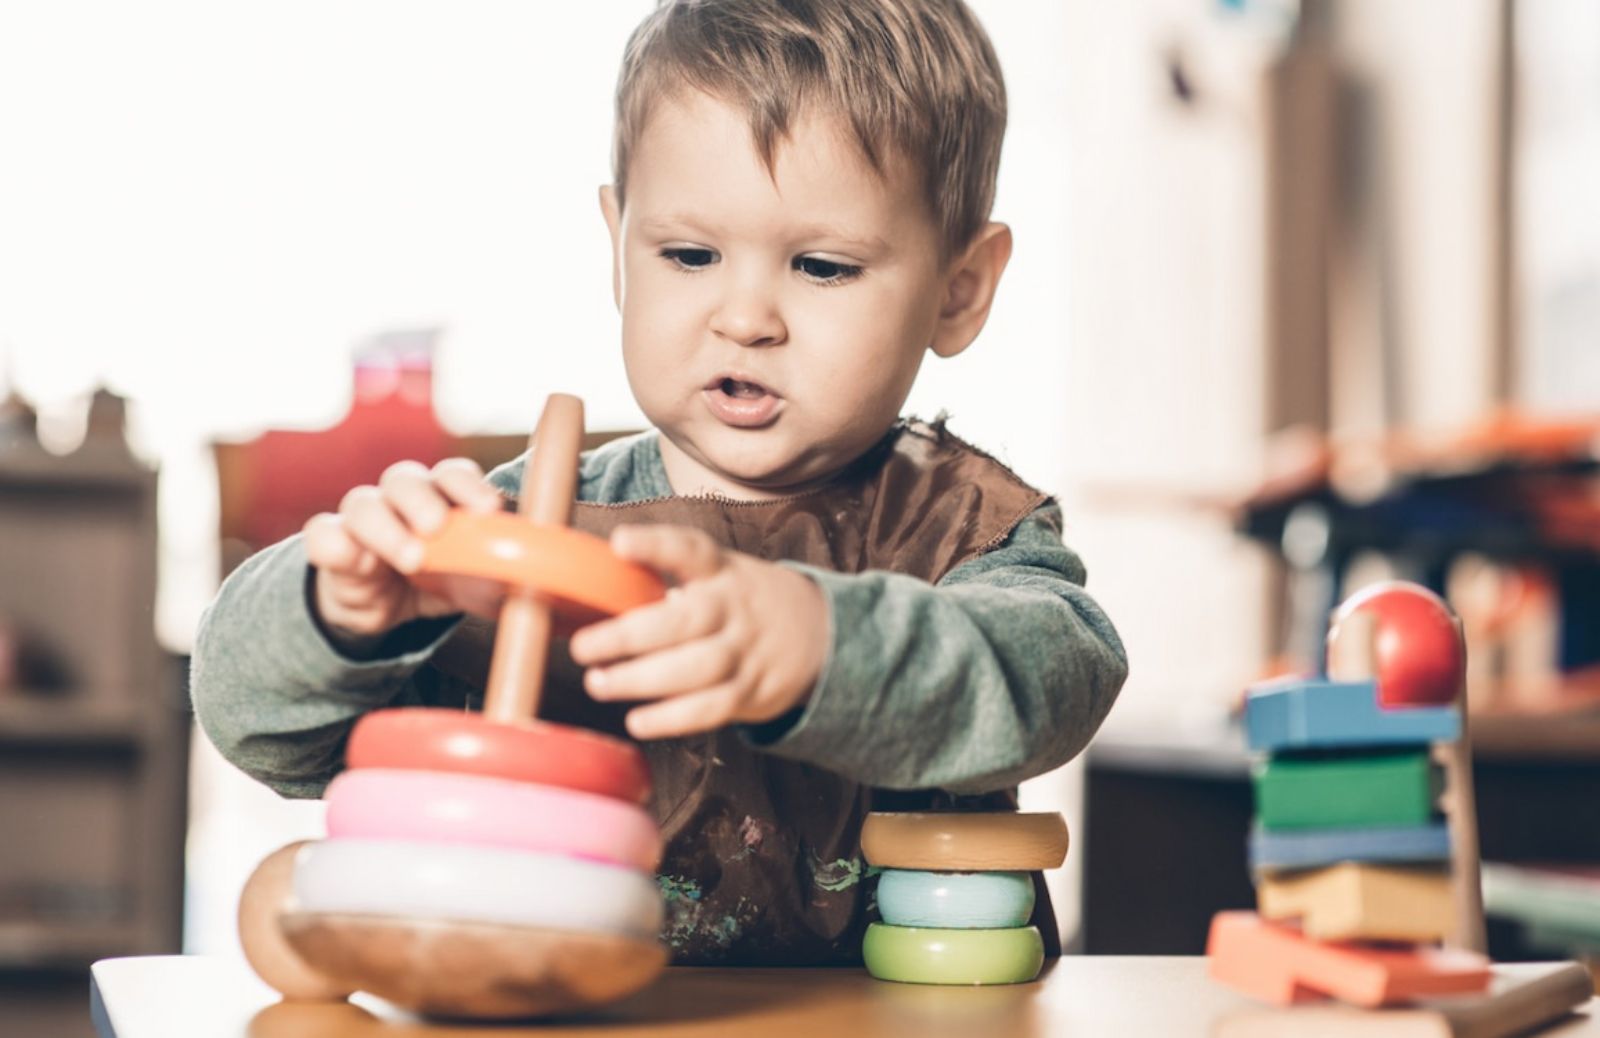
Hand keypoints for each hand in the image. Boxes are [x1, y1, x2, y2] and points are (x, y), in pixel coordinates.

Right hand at [304, 458, 506, 649]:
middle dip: (424, 499)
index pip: (453, 475)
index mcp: (441, 497)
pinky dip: (334, 543)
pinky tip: (349, 557)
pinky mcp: (331, 546)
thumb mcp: (476, 578)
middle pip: (404, 478)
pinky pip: (322, 535)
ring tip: (410, 558)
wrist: (385, 610)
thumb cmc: (440, 579)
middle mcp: (400, 499)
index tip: (491, 508)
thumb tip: (542, 578)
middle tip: (438, 526)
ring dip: (386, 526)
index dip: (469, 485)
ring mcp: (361, 519)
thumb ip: (502, 571)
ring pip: (363, 503)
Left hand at [568, 524, 829, 739]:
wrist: (820, 636)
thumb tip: (592, 591)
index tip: (620, 543)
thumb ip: (670, 582)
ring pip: (696, 668)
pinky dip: (671, 718)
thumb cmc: (743, 603)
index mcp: (721, 572)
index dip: (655, 546)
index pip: (690, 551)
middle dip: (628, 636)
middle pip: (685, 621)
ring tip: (598, 683)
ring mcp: (745, 652)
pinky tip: (637, 721)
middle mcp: (734, 609)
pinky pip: (710, 708)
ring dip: (642, 680)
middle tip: (582, 647)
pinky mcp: (750, 692)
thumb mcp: (720, 575)